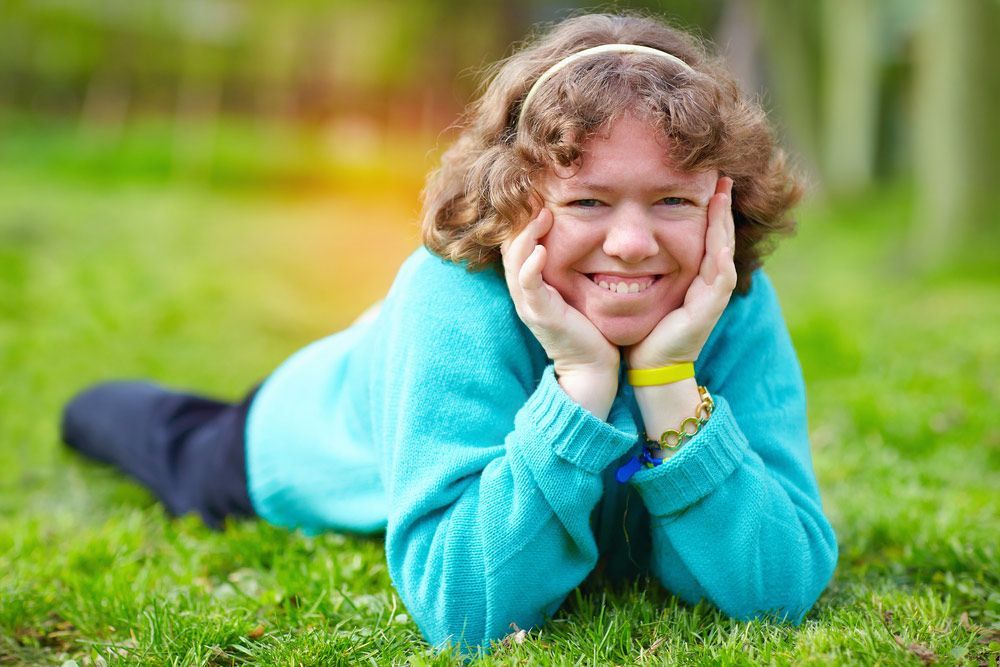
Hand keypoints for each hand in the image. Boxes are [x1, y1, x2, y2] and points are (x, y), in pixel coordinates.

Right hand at [501, 208, 619, 417]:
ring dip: (526, 236)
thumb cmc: (589, 327)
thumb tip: (590, 236)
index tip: (541, 196)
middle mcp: (524, 292)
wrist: (592, 366)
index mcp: (531, 284)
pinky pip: (528, 286)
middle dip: (522, 220)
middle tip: (538, 197)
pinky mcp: (540, 315)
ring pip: (514, 262)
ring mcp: (529, 303)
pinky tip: (541, 250)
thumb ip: (573, 266)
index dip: (524, 219)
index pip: (517, 243)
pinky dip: (531, 266)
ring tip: (541, 215)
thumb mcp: (577, 289)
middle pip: (510, 247)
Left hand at [625, 177, 737, 369]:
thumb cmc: (645, 329)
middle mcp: (709, 284)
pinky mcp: (707, 311)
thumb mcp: (645, 288)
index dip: (710, 210)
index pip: (708, 235)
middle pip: (721, 237)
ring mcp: (711, 297)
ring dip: (724, 224)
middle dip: (722, 208)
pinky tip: (717, 240)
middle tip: (723, 179)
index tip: (709, 181)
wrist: (651, 366)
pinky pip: (719, 279)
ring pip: (723, 252)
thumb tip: (623, 242)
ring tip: (723, 197)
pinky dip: (719, 258)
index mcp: (696, 277)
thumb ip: (644, 267)